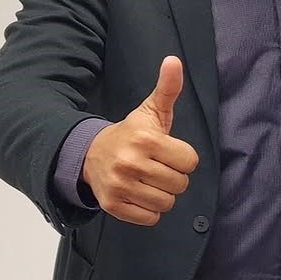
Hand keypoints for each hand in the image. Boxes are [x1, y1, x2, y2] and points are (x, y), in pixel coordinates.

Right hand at [82, 56, 199, 225]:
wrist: (90, 154)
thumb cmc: (131, 133)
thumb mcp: (151, 110)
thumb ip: (168, 88)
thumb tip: (174, 60)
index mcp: (146, 140)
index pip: (190, 162)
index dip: (183, 158)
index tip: (168, 152)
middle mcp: (131, 163)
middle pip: (180, 184)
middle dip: (173, 176)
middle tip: (157, 167)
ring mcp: (120, 186)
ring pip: (167, 203)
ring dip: (163, 194)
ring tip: (149, 180)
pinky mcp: (113, 206)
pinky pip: (150, 219)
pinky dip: (149, 210)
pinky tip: (140, 194)